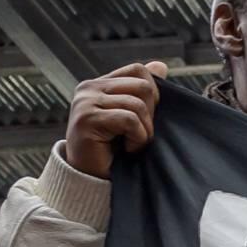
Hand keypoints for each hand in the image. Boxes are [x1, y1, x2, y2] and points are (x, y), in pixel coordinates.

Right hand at [61, 60, 167, 177]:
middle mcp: (89, 88)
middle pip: (143, 85)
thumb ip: (143, 92)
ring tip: (131, 145)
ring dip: (144, 131)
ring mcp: (85, 102)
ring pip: (138, 104)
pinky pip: (129, 119)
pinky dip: (137, 138)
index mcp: (99, 84)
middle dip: (151, 114)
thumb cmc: (115, 151)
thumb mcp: (133, 117)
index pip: (138, 71)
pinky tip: (126, 149)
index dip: (153, 94)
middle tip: (139, 135)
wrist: (92, 180)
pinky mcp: (87, 119)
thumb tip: (160, 65)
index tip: (146, 119)